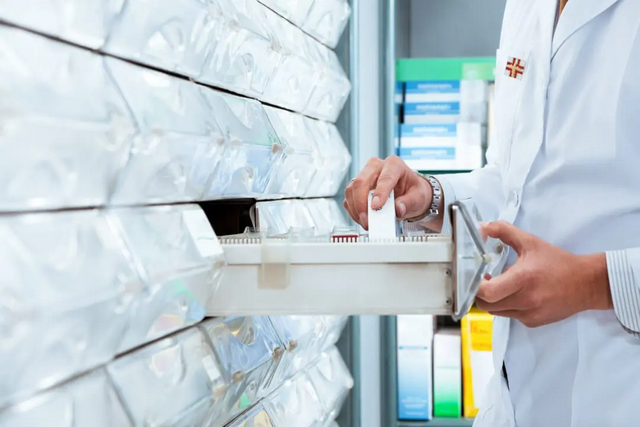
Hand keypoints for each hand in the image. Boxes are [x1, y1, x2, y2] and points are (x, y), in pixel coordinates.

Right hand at [343, 156, 431, 229]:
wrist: (409, 193)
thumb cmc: (413, 191)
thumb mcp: (418, 196)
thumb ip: (409, 203)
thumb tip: (398, 209)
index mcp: (394, 164)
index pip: (384, 177)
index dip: (379, 192)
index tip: (376, 206)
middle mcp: (376, 167)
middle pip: (361, 182)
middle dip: (362, 204)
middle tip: (368, 221)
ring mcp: (364, 176)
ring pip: (352, 190)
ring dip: (356, 210)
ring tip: (367, 223)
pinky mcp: (357, 187)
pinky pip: (349, 199)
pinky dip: (353, 211)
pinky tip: (362, 219)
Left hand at [476, 221, 612, 327]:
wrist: (587, 283)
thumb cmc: (558, 262)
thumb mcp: (530, 242)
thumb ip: (504, 231)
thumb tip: (483, 227)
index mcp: (523, 278)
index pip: (487, 292)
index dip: (476, 285)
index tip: (478, 274)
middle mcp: (525, 300)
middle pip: (486, 305)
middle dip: (481, 293)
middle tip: (487, 280)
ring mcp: (529, 314)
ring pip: (496, 312)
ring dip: (494, 300)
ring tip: (504, 285)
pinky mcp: (533, 322)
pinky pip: (510, 316)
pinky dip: (507, 306)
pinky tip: (518, 294)